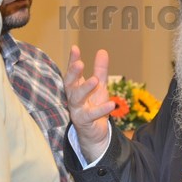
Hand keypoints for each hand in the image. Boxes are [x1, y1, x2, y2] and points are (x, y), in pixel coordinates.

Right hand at [64, 45, 115, 161]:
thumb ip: (100, 70)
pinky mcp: (84, 122)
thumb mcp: (99, 86)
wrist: (95, 133)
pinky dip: (101, 109)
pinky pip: (91, 115)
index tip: (75, 48)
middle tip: (80, 63)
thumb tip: (102, 51)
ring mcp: (77, 110)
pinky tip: (111, 104)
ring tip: (95, 80)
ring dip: (85, 89)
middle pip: (69, 84)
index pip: (72, 72)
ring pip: (77, 98)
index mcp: (76, 87)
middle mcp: (73, 98)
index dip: (72, 60)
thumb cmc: (94, 106)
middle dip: (73, 73)